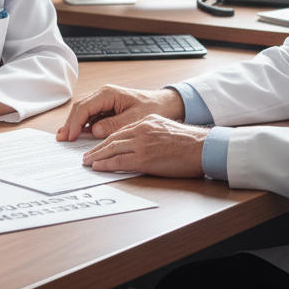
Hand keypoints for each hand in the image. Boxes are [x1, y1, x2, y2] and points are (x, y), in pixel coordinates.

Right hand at [56, 84, 184, 141]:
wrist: (165, 104)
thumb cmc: (153, 108)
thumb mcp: (134, 119)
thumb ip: (113, 125)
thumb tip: (94, 131)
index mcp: (109, 93)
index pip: (85, 107)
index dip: (75, 123)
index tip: (70, 137)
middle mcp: (104, 94)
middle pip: (80, 108)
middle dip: (70, 123)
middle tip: (61, 139)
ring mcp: (104, 101)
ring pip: (83, 112)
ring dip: (74, 124)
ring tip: (65, 138)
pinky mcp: (107, 108)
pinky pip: (91, 116)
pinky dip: (83, 125)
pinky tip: (77, 135)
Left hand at [81, 115, 206, 176]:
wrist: (202, 148)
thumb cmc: (190, 143)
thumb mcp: (167, 129)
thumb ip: (152, 132)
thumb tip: (143, 143)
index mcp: (147, 122)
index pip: (121, 130)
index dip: (108, 138)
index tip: (99, 144)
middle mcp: (141, 130)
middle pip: (112, 138)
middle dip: (97, 146)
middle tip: (86, 154)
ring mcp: (141, 144)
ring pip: (112, 148)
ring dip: (97, 155)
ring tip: (87, 161)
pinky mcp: (144, 158)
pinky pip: (118, 161)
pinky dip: (105, 164)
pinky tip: (98, 166)